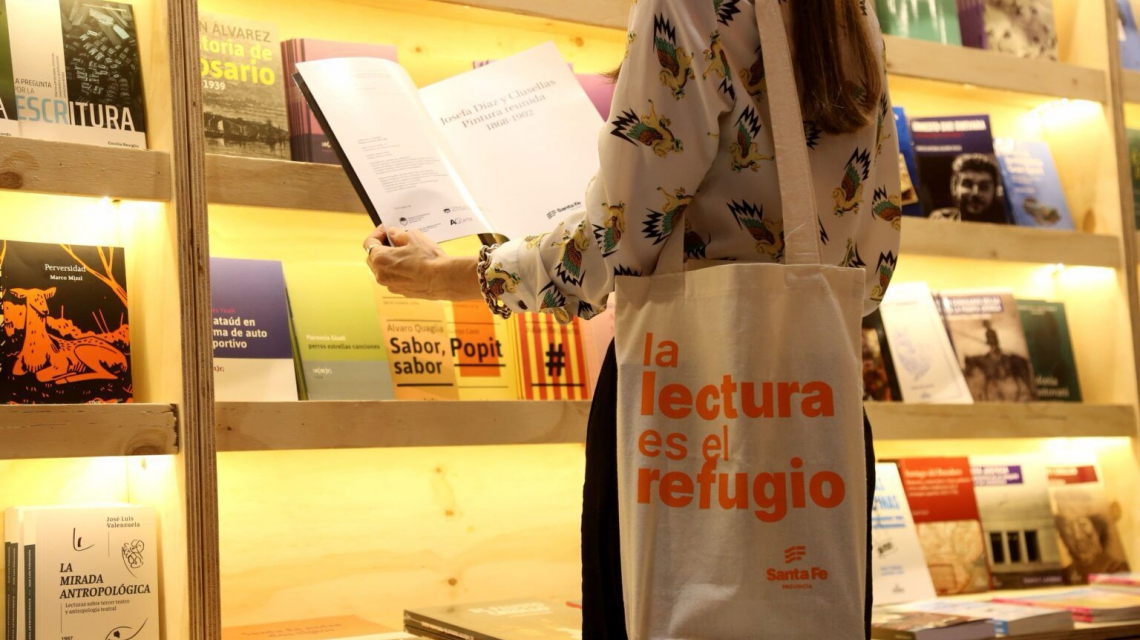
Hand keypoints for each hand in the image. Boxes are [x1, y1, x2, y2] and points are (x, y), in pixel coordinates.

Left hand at [364, 226, 480, 300]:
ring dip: (391, 260)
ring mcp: (392, 286)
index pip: (369, 243)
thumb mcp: (413, 237)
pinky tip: (413, 264)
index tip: (386, 229)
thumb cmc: (428, 258)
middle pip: (374, 258)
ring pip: (385, 270)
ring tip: (406, 251)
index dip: (377, 233)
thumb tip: (393, 234)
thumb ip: (399, 234)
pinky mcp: (403, 292)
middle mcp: (381, 275)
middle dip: (382, 247)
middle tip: (394, 239)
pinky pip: (396, 279)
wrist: (444, 279)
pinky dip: (400, 271)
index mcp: (380, 259)